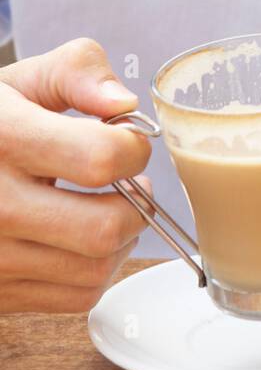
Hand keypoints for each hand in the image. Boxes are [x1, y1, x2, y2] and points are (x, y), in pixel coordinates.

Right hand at [0, 37, 152, 312]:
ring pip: (96, 269)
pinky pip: (76, 296)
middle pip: (104, 228)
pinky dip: (97, 270)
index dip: (133, 147)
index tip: (129, 142)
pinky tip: (84, 238)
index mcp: (3, 138)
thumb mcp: (22, 80)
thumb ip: (78, 72)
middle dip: (138, 203)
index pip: (100, 158)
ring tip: (110, 207)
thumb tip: (124, 103)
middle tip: (132, 183)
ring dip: (123, 239)